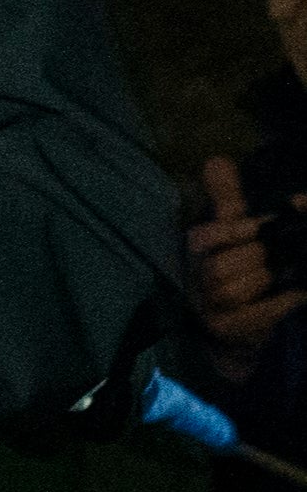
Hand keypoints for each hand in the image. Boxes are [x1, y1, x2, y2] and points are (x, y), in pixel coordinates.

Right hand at [190, 155, 305, 378]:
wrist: (237, 325)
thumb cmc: (238, 268)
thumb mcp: (233, 230)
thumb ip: (228, 198)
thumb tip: (216, 160)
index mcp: (196, 250)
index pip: (205, 238)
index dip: (233, 231)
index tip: (260, 228)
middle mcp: (195, 279)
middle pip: (220, 267)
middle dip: (255, 258)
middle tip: (276, 255)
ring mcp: (208, 308)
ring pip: (232, 292)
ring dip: (263, 282)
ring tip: (280, 276)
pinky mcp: (227, 331)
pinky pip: (254, 316)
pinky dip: (278, 304)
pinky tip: (297, 295)